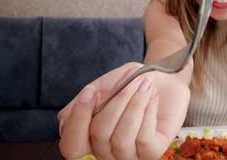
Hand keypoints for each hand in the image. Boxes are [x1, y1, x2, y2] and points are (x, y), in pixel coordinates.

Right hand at [57, 62, 189, 159]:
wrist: (162, 74)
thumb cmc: (130, 82)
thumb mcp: (102, 86)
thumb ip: (82, 102)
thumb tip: (64, 120)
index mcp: (89, 138)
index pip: (71, 147)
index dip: (77, 121)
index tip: (90, 91)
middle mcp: (107, 152)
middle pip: (99, 135)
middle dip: (116, 102)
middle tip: (131, 78)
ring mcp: (130, 155)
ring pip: (121, 139)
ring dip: (133, 104)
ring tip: (144, 84)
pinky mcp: (153, 152)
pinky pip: (143, 139)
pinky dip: (147, 111)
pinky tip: (152, 96)